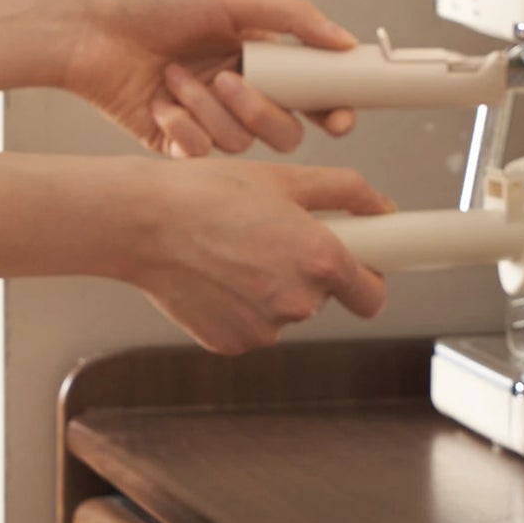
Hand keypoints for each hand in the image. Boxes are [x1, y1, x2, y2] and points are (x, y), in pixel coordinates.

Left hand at [61, 0, 357, 156]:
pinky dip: (181, 127)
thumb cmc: (151, 1)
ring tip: (173, 77)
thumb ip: (293, 18)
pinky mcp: (177, 145)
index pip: (312, 96)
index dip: (332, 111)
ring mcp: (209, 121)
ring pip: (242, 144)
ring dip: (207, 109)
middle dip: (260, 110)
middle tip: (229, 79)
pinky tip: (157, 101)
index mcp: (258, 58)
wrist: (86, 27)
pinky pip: (202, 156)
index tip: (338, 119)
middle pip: (285, 132)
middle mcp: (239, 93)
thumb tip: (345, 41)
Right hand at [122, 158, 394, 352]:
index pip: (372, 295)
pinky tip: (215, 275)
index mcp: (320, 261)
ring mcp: (264, 329)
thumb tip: (383, 208)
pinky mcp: (232, 344)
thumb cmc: (205, 193)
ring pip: (285, 312)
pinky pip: (252, 326)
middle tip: (272, 238)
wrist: (140, 222)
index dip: (366, 278)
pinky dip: (240, 306)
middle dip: (309, 274)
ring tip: (234, 251)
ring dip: (271, 289)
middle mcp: (298, 302)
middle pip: (325, 299)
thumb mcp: (284, 178)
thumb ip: (346, 192)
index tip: (356, 266)